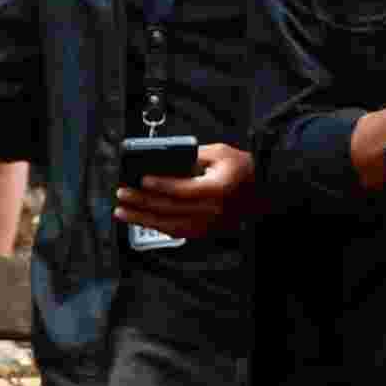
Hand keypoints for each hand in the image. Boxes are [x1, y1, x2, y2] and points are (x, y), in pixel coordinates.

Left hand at [117, 142, 257, 240]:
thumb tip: (167, 160)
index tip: (142, 180)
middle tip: (122, 193)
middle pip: (170, 208)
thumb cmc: (243, 171)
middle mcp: (212, 210)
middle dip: (142, 201)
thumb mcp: (221, 153)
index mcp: (218, 189)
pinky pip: (177, 232)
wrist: (263, 193)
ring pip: (169, 224)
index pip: (183, 189)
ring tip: (122, 211)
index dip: (161, 185)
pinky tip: (142, 220)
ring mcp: (208, 224)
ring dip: (142, 218)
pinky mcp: (205, 231)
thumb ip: (194, 155)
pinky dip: (156, 226)